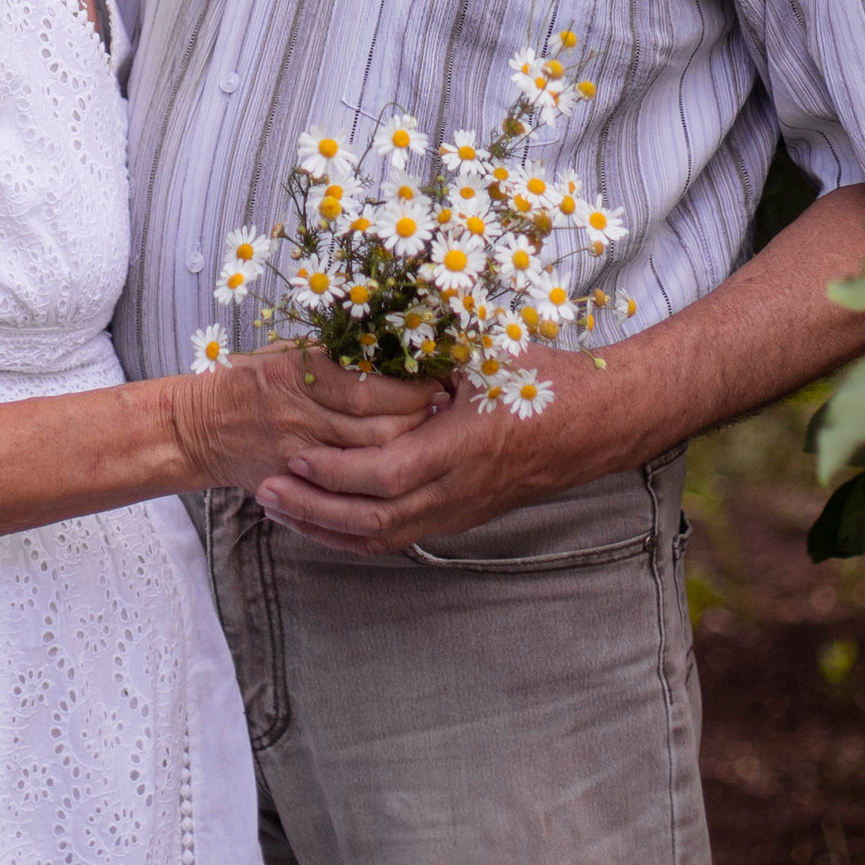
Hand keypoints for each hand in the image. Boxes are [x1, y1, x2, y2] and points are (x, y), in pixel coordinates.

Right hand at [177, 346, 442, 498]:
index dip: (411, 388)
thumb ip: (334, 355)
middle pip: (379, 427)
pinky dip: (377, 475)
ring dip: (406, 448)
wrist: (201, 427)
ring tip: (429, 436)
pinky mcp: (296, 481)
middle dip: (418, 420)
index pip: (371, 387)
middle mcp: (301, 414)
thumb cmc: (248, 381)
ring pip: (369, 459)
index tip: (436, 380)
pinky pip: (346, 485)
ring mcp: (299, 453)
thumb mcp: (287, 353)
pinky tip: (397, 465)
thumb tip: (392, 348)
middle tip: (443, 410)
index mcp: (300, 373)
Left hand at [252, 353, 602, 555]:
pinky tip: (324, 521)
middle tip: (266, 491)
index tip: (295, 458)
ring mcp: (460, 511)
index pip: (384, 476)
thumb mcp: (488, 354)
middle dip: (313, 510)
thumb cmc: (546, 380)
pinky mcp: (460, 518)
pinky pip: (399, 539)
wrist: (598, 424)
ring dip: (327, 528)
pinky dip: (354, 535)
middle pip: (373, 521)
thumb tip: (375, 325)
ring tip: (281, 510)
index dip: (334, 474)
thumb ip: (433, 349)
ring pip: (382, 539)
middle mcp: (459, 490)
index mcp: (464, 447)